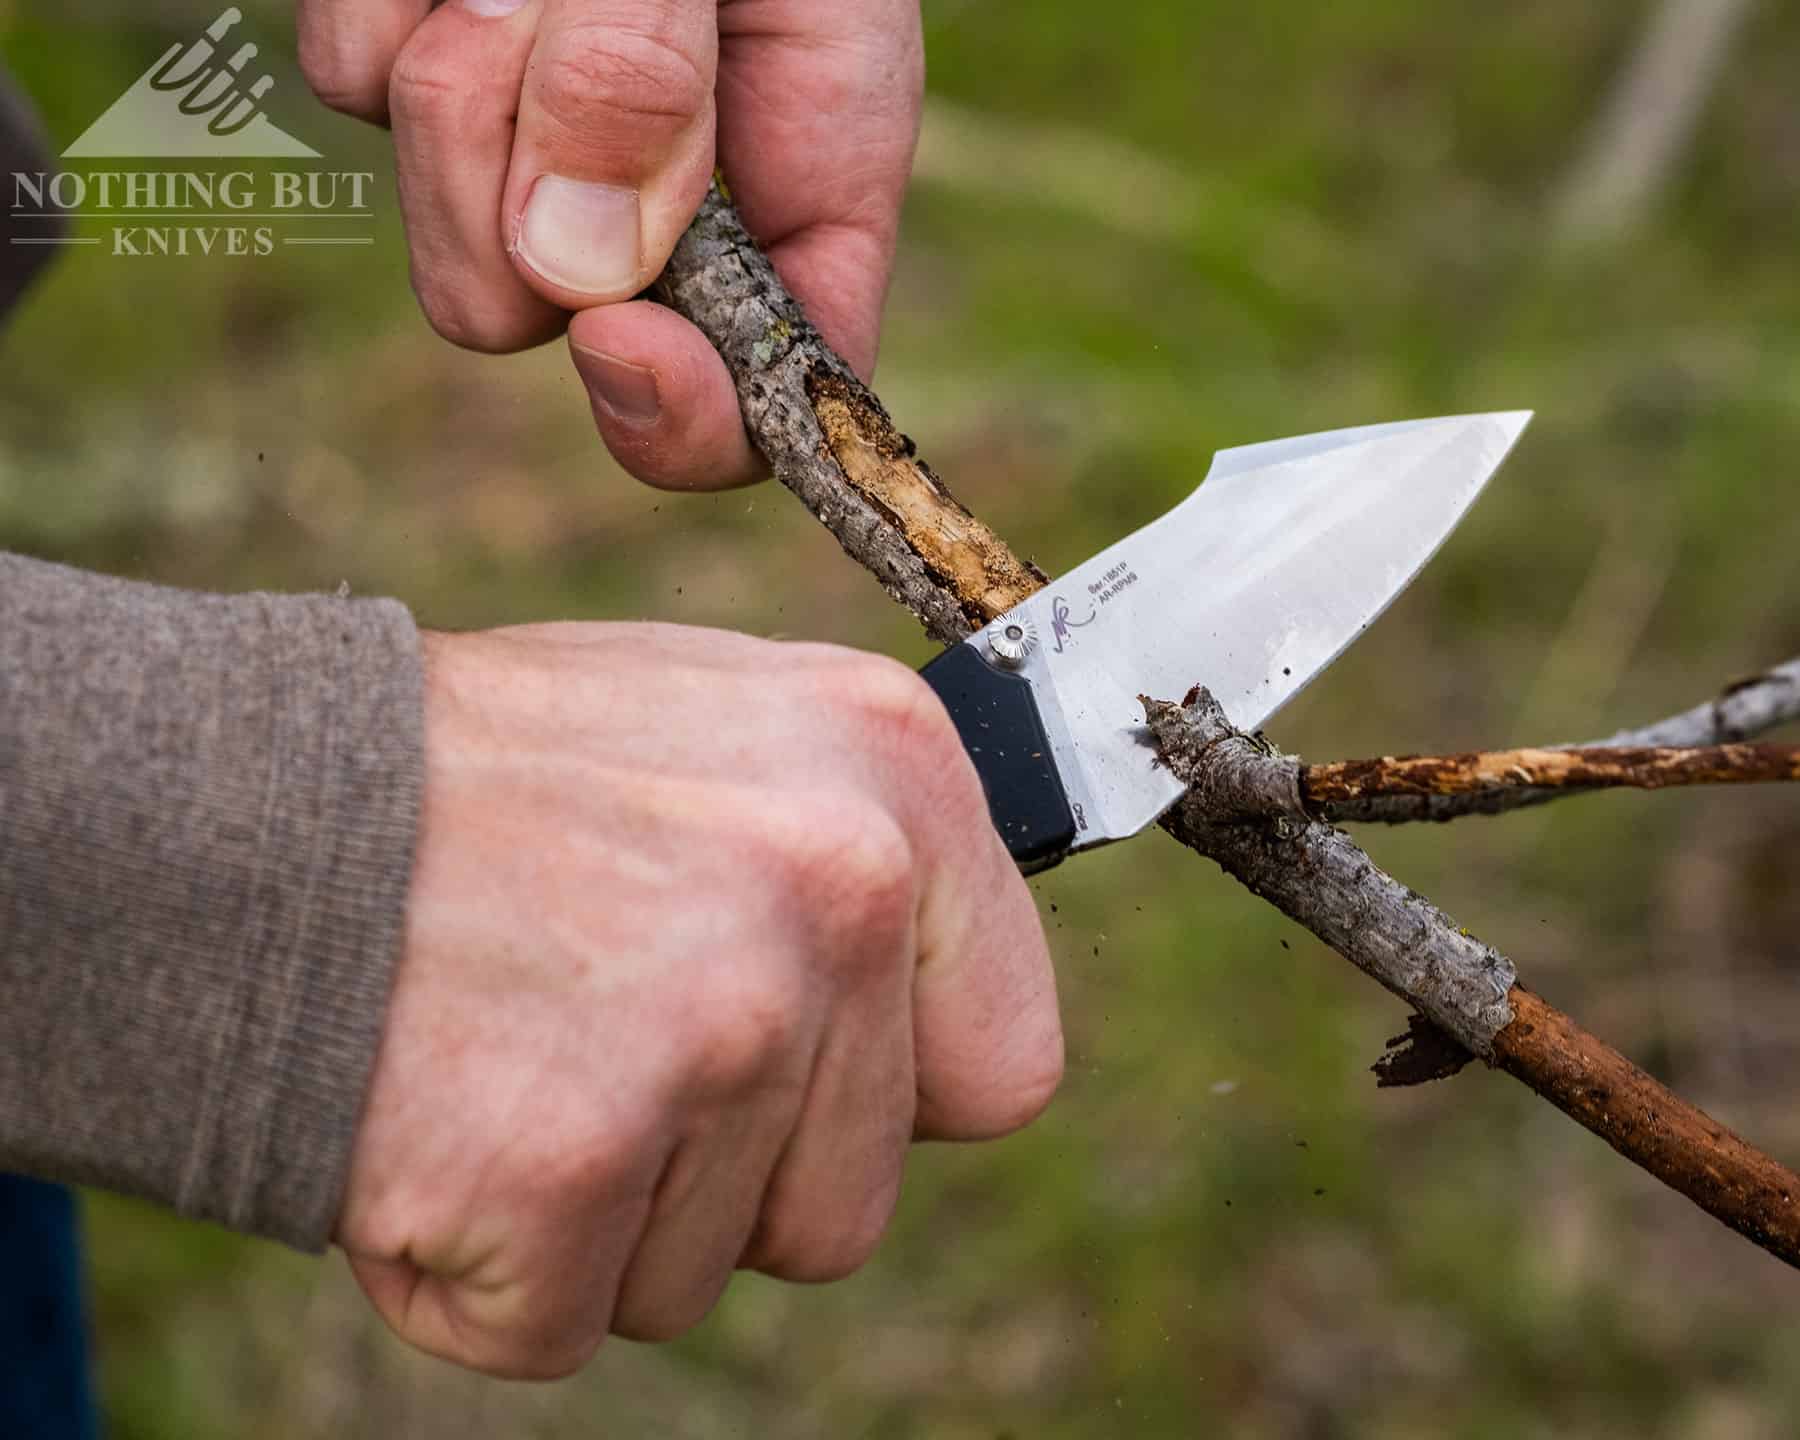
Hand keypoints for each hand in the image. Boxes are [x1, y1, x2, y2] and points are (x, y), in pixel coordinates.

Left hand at [297, 0, 922, 490]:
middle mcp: (672, 180)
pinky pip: (353, 79)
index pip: (765, 396)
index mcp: (809, 174)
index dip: (687, 417)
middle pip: (544, 315)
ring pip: (441, 217)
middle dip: (510, 186)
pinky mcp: (423, 57)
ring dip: (456, 67)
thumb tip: (574, 271)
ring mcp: (534, 130)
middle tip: (536, 10)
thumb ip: (658, 79)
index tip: (615, 339)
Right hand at [337, 624, 1061, 1377]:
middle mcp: (835, 887)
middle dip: (716, 1170)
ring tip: (502, 1049)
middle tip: (582, 1031)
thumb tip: (945, 985)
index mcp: (892, 774)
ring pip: (711, 1268)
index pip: (1006, 1066)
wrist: (233, 807)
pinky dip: (483, 1269)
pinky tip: (431, 1120)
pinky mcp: (572, 1158)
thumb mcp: (714, 731)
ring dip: (602, 1211)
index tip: (788, 1066)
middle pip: (849, 1201)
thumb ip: (855, 847)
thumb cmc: (484, 781)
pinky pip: (564, 1327)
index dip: (890, 1102)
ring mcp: (714, 1029)